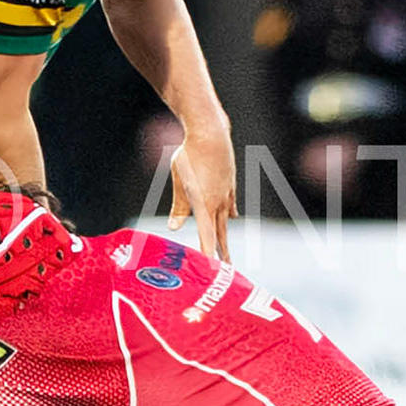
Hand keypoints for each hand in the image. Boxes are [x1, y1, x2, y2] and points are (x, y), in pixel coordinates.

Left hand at [167, 125, 236, 262]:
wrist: (211, 135)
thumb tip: (173, 228)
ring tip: (227, 249)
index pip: (207, 237)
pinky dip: (229, 214)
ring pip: (226, 220)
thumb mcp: (179, 182)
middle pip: (221, 233)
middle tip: (229, 269)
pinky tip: (232, 217)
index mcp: (205, 205)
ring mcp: (227, 193)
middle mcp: (219, 203)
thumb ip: (178, 207)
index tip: (211, 271)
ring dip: (226, 235)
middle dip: (223, 253)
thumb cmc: (190, 157)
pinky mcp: (229, 183)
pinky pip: (230, 204)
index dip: (208, 255)